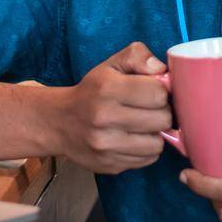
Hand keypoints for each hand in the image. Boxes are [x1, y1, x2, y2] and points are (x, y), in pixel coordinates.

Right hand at [47, 42, 170, 173]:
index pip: (159, 93)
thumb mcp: (111, 64)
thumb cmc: (92, 91)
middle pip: (163, 119)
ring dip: (155, 134)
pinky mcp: (110, 165)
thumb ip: (138, 56)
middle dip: (162, 112)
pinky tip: (134, 139)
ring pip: (157, 143)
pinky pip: (148, 159)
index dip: (161, 91)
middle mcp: (105, 118)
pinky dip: (146, 149)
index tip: (153, 91)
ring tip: (143, 125)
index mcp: (108, 89)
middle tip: (151, 109)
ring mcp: (106, 145)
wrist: (59, 123)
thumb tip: (162, 70)